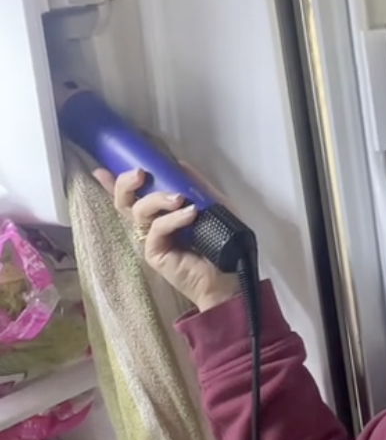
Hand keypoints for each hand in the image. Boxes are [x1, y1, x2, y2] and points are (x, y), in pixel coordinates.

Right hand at [93, 164, 240, 312]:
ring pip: (138, 211)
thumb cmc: (223, 240)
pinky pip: (156, 229)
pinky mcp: (154, 253)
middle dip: (125, 184)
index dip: (114, 183)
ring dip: (157, 199)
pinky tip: (190, 214)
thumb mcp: (214, 204)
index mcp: (161, 212)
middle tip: (139, 174)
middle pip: (124, 202)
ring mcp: (151, 239)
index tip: (101, 168)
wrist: (229, 276)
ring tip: (180, 199)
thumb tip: (178, 164)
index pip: (134, 195)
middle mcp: (151, 224)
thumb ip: (196, 186)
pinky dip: (172, 218)